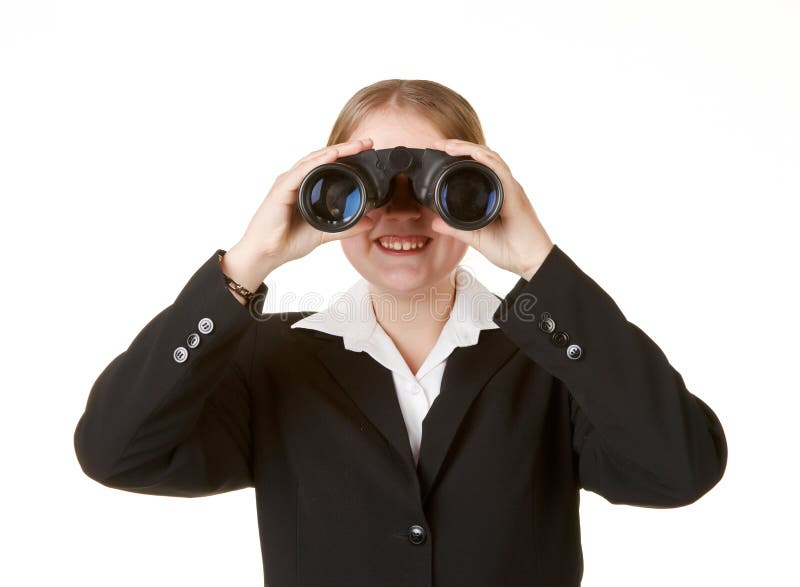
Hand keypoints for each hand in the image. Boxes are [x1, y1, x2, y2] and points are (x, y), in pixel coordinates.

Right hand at [224, 138, 376, 285]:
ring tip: (355, 145)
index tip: (366, 150)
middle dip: (346, 148)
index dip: (347, 156)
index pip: (327, 165)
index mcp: (304, 187)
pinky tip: (332, 156)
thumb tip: (370, 221)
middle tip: (367, 142)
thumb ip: (347, 227)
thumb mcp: (325, 233)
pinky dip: (317, 162)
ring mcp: (287, 183)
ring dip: (336, 151)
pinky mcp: (281, 190)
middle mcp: (295, 180)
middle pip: (322, 157)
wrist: (266, 254)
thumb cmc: (287, 241)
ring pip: (313, 160)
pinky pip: (301, 172)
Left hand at [430, 138, 553, 279]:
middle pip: (483, 158)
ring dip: (469, 149)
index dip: (459, 156)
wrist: (530, 263)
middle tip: (439, 144)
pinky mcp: (516, 196)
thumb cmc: (510, 249)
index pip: (478, 167)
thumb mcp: (476, 238)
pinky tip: (475, 154)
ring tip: (449, 145)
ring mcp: (511, 189)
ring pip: (490, 159)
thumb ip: (456, 229)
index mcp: (496, 194)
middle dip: (460, 147)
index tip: (439, 152)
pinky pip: (502, 172)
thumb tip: (435, 223)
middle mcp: (504, 187)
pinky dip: (488, 161)